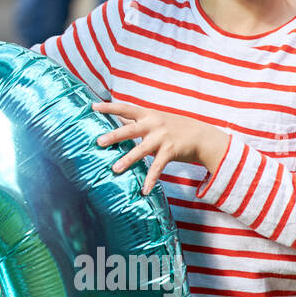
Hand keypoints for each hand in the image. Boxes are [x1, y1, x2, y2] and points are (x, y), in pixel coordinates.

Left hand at [92, 100, 228, 194]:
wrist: (202, 136)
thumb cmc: (174, 127)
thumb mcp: (156, 119)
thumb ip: (137, 120)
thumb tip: (118, 116)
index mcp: (148, 114)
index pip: (125, 108)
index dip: (109, 107)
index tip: (93, 106)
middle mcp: (154, 124)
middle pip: (130, 130)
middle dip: (114, 136)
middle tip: (99, 142)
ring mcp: (162, 137)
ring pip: (141, 150)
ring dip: (128, 160)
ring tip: (115, 169)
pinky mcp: (171, 151)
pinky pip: (157, 167)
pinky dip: (151, 179)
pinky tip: (144, 190)